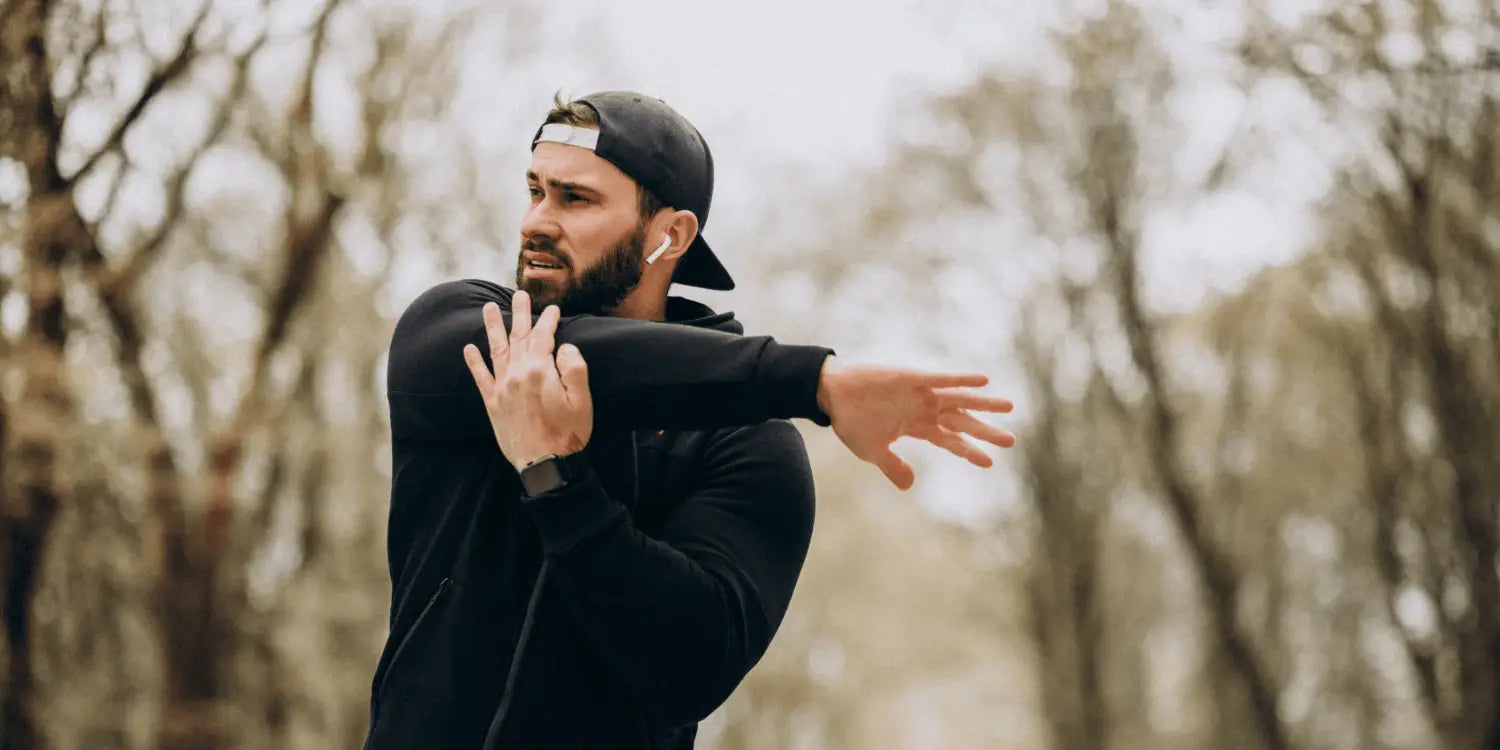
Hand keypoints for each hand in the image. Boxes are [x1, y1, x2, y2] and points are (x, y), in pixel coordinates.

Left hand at [462, 290, 592, 469]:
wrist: (545, 465)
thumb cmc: (568, 433)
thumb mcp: (582, 400)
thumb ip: (575, 368)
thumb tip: (564, 347)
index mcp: (540, 370)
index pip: (543, 337)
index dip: (549, 320)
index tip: (553, 309)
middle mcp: (517, 374)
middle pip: (518, 337)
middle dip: (520, 314)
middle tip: (520, 295)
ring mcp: (502, 388)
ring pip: (496, 350)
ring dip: (493, 327)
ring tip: (488, 308)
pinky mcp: (493, 404)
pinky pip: (480, 378)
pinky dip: (474, 362)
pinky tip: (469, 348)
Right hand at [816, 356, 1015, 490]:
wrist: (832, 394)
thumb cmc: (851, 421)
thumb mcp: (873, 451)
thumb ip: (893, 467)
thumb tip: (910, 486)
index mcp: (915, 426)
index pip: (949, 440)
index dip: (968, 450)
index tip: (990, 462)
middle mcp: (923, 409)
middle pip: (961, 421)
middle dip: (985, 431)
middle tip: (1010, 441)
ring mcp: (919, 393)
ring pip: (959, 399)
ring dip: (983, 403)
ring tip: (1008, 407)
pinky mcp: (912, 378)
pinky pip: (941, 379)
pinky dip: (961, 380)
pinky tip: (982, 381)